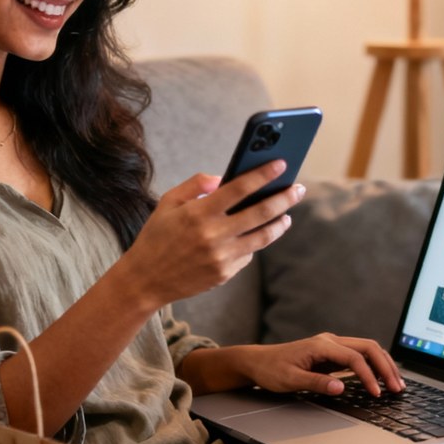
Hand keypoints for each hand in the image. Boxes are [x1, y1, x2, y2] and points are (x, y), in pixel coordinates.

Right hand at [118, 161, 302, 308]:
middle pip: (260, 212)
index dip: (263, 174)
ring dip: (280, 223)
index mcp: (199, 212)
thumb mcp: (168, 203)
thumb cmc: (157, 236)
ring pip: (263, 237)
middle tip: (298, 189)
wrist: (145, 280)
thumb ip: (195, 185)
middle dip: (284, 198)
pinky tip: (256, 235)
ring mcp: (221, 257)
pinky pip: (248, 254)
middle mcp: (213, 234)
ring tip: (287, 214)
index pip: (240, 188)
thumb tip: (224, 178)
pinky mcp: (225, 274)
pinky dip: (254, 242)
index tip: (282, 164)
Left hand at [211, 334, 404, 396]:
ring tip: (396, 384)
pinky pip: (359, 356)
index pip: (354, 358)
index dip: (369, 376)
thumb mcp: (290, 380)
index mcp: (321, 345)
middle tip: (397, 388)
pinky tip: (381, 378)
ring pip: (367, 349)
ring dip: (383, 365)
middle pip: (368, 348)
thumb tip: (341, 387)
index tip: (377, 394)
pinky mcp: (332, 354)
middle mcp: (330, 341)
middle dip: (385, 367)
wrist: (258, 362)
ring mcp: (332, 346)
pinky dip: (374, 365)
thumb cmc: (271, 370)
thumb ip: (317, 383)